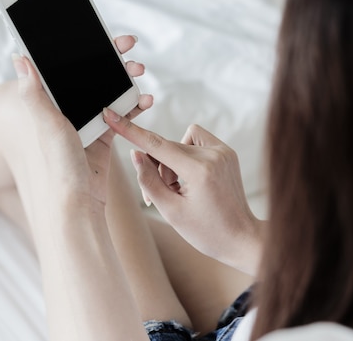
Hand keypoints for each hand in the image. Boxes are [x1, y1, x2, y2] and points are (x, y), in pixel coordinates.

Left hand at [13, 35, 152, 215]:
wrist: (78, 205)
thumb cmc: (57, 166)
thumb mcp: (47, 124)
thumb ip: (34, 92)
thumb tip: (18, 56)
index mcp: (49, 104)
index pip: (65, 67)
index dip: (83, 47)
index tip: (103, 35)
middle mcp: (65, 112)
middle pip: (89, 76)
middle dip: (110, 60)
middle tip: (128, 47)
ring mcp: (85, 124)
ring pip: (107, 92)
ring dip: (124, 80)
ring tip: (138, 71)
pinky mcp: (102, 139)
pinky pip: (120, 116)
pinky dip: (133, 106)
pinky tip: (145, 99)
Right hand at [103, 108, 262, 274]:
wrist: (241, 238)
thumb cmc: (206, 231)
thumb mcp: (170, 211)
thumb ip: (148, 180)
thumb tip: (136, 154)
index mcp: (200, 170)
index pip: (156, 144)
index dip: (130, 130)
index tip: (111, 114)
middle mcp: (214, 154)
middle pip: (167, 147)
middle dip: (157, 168)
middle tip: (157, 196)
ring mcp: (223, 151)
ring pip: (180, 142)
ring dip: (172, 162)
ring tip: (179, 190)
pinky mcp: (226, 152)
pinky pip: (195, 142)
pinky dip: (186, 156)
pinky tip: (191, 179)